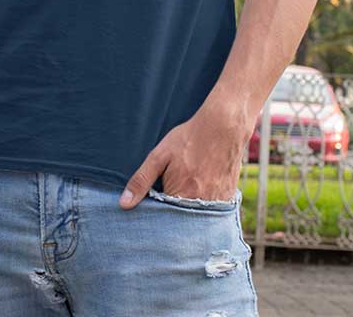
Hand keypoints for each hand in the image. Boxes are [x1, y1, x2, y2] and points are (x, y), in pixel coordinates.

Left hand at [119, 104, 248, 208]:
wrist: (222, 129)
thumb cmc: (188, 140)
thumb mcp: (159, 156)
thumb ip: (141, 181)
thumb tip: (124, 204)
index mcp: (180, 196)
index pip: (162, 220)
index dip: (154, 215)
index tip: (150, 206)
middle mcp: (200, 206)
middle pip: (180, 223)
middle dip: (170, 216)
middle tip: (169, 192)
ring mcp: (217, 205)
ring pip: (195, 219)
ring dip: (186, 213)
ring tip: (185, 190)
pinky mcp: (227, 201)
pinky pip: (211, 214)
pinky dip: (202, 209)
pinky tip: (199, 191)